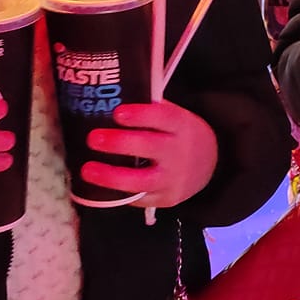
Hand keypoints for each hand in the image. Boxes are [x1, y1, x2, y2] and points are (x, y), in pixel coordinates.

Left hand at [83, 100, 218, 208]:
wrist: (211, 164)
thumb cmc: (180, 135)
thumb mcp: (174, 117)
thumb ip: (150, 110)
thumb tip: (109, 99)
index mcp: (181, 125)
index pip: (162, 117)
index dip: (140, 115)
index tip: (117, 113)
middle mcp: (178, 152)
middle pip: (149, 147)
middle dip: (118, 143)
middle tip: (93, 139)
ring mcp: (173, 179)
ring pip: (141, 181)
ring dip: (111, 177)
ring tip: (87, 169)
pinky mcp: (167, 199)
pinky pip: (139, 199)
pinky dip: (118, 194)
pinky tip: (99, 187)